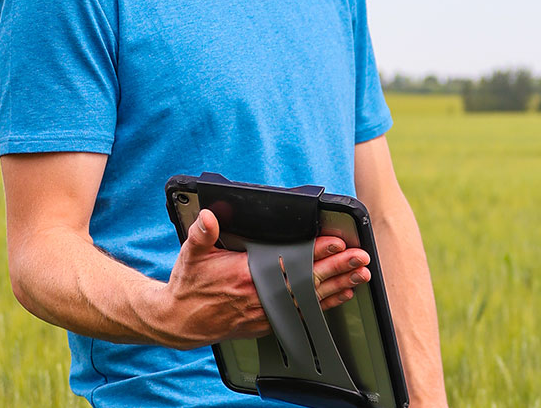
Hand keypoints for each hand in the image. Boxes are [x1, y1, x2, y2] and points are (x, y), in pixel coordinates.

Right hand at [152, 209, 371, 349]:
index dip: (315, 252)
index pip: (289, 261)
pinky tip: (340, 297)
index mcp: (245, 275)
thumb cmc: (188, 284)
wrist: (179, 321)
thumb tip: (209, 216)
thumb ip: (202, 233)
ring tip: (360, 276)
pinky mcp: (266, 323)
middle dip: (337, 268)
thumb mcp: (191, 253)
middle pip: (307, 281)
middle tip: (361, 258)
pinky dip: (324, 306)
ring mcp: (265, 312)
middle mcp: (260, 296)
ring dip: (338, 287)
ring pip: (309, 300)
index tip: (336, 242)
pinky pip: (302, 314)